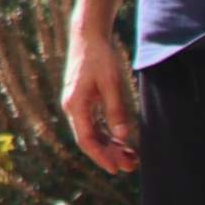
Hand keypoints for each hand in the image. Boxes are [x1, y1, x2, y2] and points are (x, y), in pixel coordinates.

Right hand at [61, 19, 138, 173]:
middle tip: (131, 166)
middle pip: (89, 140)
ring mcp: (77, 104)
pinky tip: (122, 140)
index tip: (116, 170)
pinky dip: (107, 134)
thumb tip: (123, 137)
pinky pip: (94, 124)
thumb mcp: (111, 83)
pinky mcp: (83, 99)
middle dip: (109, 155)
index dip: (101, 157)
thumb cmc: (100, 56)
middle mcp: (73, 108)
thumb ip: (116, 110)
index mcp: (76, 105)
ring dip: (109, 146)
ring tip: (131, 157)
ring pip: (92, 133)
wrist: (88, 35)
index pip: (86, 140)